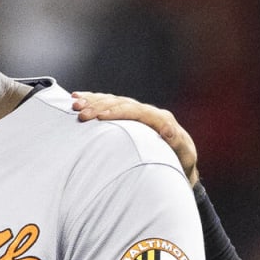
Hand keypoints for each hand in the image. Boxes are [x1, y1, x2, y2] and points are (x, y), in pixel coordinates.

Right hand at [71, 91, 198, 186]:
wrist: (181, 159)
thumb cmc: (181, 161)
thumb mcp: (184, 154)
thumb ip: (177, 142)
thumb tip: (167, 129)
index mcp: (160, 119)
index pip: (136, 111)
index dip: (117, 113)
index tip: (100, 117)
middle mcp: (147, 112)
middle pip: (121, 104)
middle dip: (100, 107)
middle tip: (81, 114)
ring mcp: (136, 112)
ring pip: (112, 101)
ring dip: (93, 101)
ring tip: (75, 104)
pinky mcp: (128, 115)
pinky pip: (109, 103)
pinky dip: (93, 99)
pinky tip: (77, 98)